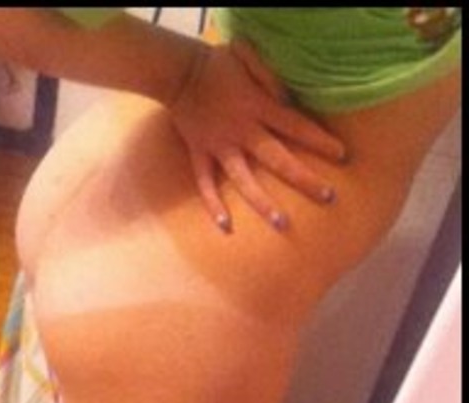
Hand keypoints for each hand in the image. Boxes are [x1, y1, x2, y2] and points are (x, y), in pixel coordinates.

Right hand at [168, 39, 346, 232]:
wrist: (180, 72)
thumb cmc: (218, 64)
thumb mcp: (249, 57)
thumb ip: (270, 77)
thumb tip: (287, 98)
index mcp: (258, 107)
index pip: (296, 126)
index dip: (320, 141)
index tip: (341, 156)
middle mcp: (243, 132)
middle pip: (278, 160)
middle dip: (304, 179)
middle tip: (328, 197)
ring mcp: (220, 147)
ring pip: (245, 180)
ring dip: (263, 203)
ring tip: (281, 224)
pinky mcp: (200, 154)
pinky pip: (206, 184)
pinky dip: (213, 204)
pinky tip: (225, 226)